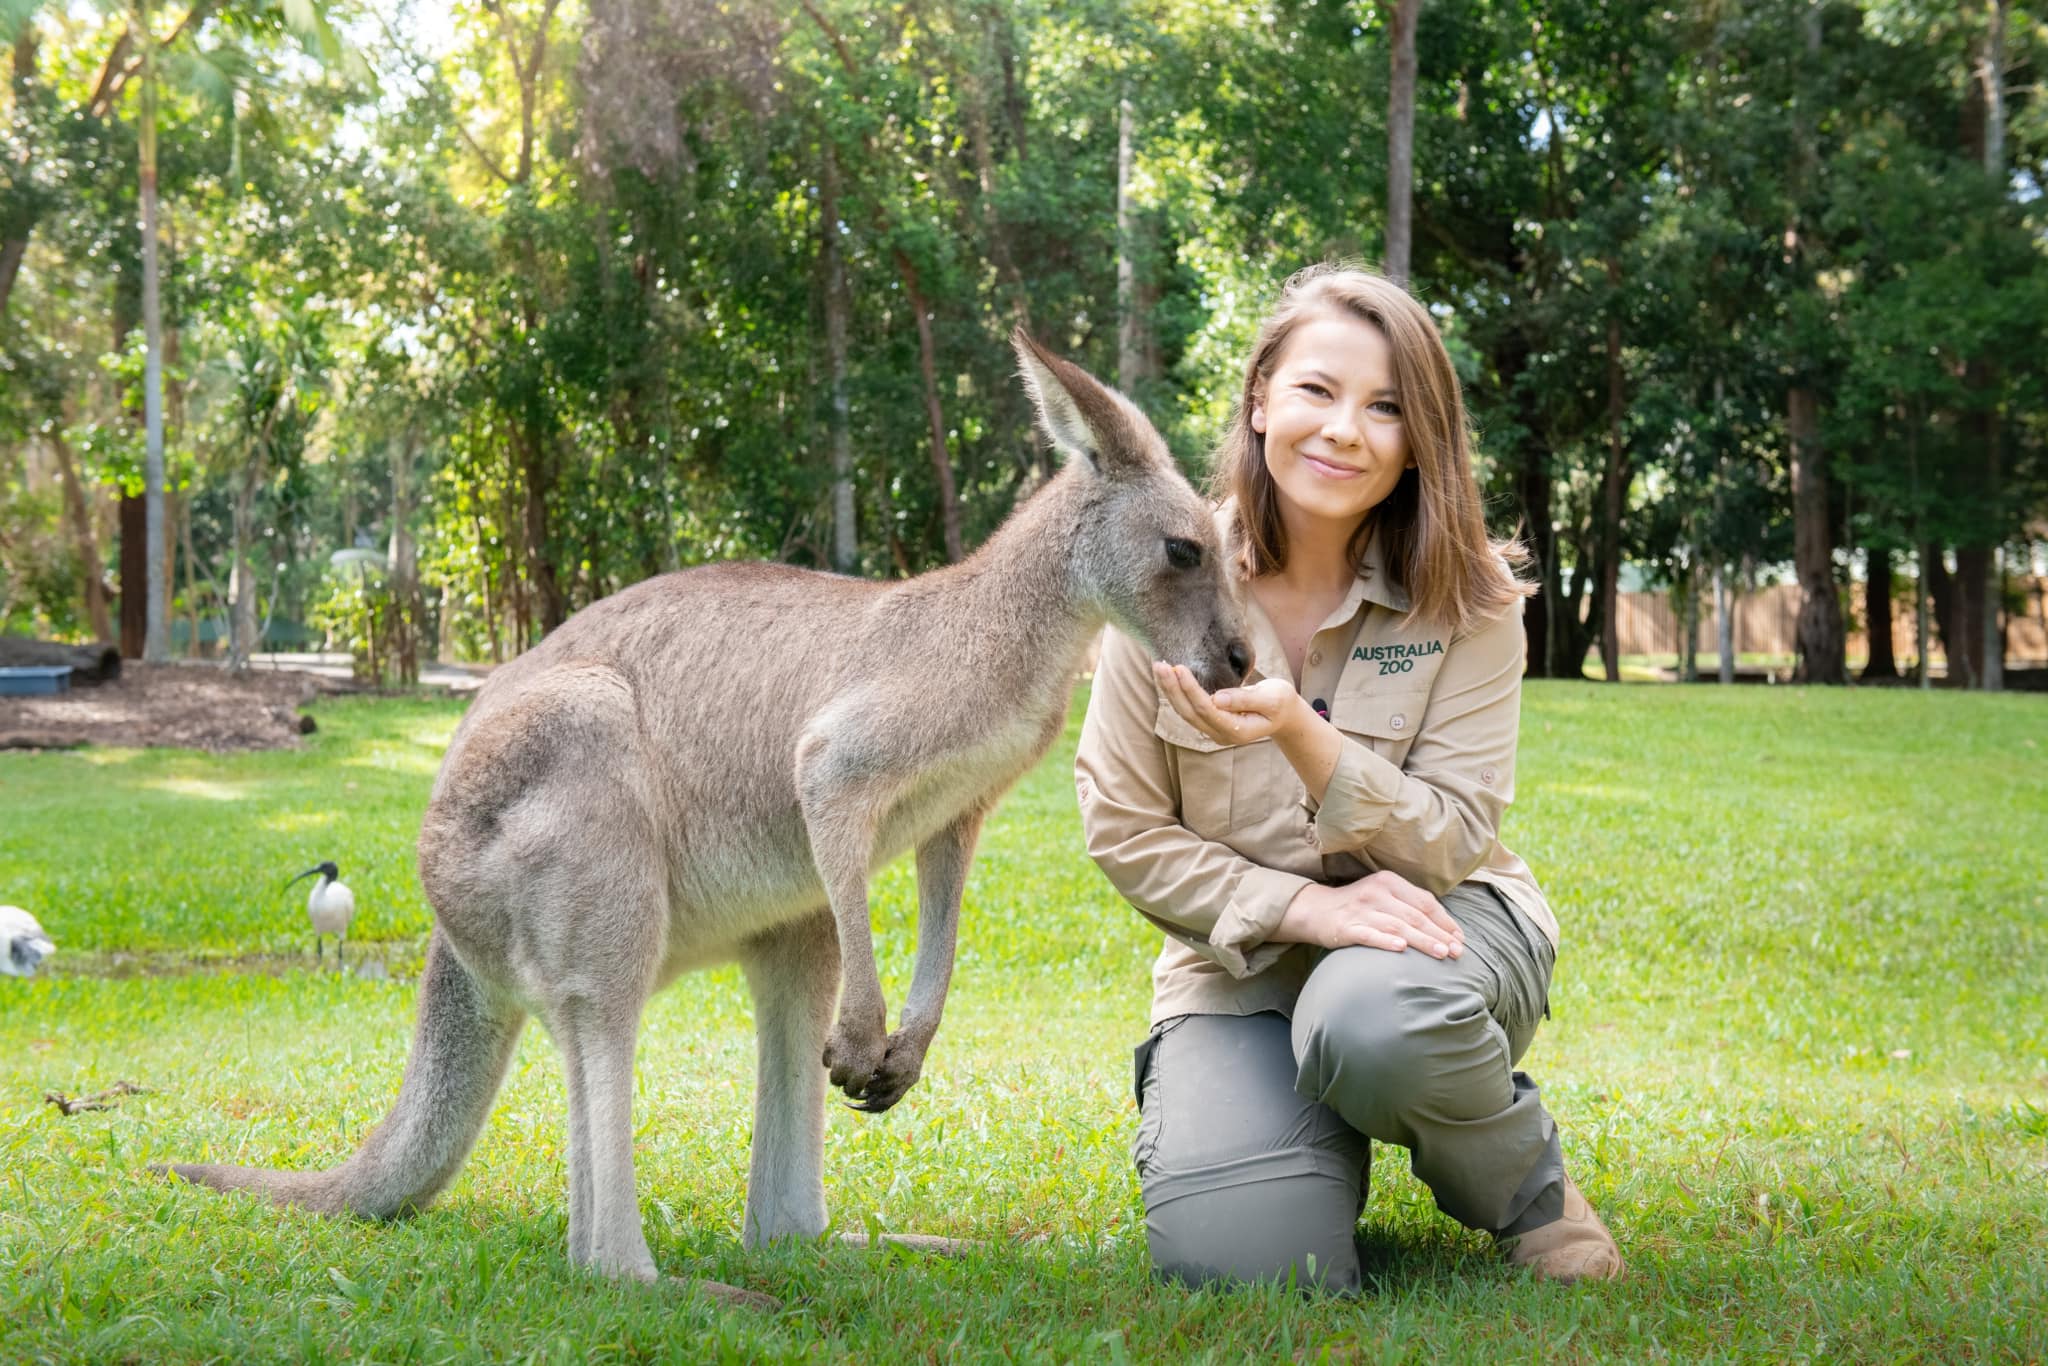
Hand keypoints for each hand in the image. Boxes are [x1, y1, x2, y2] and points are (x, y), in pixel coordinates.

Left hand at [1153, 662, 1307, 746]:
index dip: (1190, 689)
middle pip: (1189, 712)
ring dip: (1170, 690)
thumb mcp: (1272, 698)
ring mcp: (1213, 730)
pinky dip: (1176, 692)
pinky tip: (1168, 677)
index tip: (1179, 668)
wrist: (1282, 714)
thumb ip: (1245, 699)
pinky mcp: (1209, 721)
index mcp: (1237, 730)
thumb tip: (1217, 698)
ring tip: (1158, 667)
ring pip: (1185, 711)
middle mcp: (1221, 734)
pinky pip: (1188, 708)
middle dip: (1172, 688)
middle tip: (1159, 665)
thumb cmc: (1280, 703)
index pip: (1206, 709)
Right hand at [1275, 871, 1465, 958]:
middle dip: (1439, 934)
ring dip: (1421, 941)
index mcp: (1389, 881)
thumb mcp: (1384, 896)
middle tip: (1456, 952)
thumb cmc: (1358, 906)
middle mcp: (1376, 892)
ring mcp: (1360, 910)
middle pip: (1415, 915)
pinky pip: (1368, 934)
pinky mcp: (1346, 927)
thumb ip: (1409, 905)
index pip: (1424, 901)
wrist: (1316, 910)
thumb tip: (1445, 928)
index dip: (1445, 921)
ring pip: (1397, 926)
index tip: (1460, 939)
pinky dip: (1385, 941)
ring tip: (1440, 953)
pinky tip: (1400, 948)